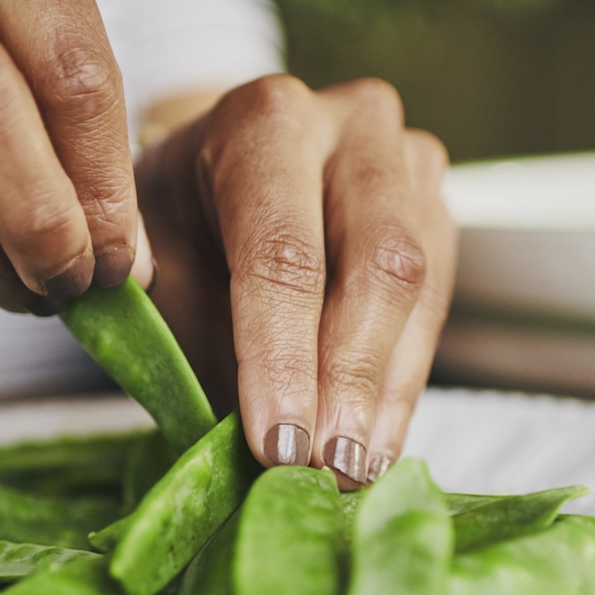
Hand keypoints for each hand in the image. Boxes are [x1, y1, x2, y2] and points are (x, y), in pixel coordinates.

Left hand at [136, 75, 456, 487]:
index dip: (282, 359)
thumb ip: (189, 342)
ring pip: (419, 287)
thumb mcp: (155, 269)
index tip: (275, 448)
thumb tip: (237, 450)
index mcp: (263, 123)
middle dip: (349, 381)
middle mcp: (351, 125)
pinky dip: (402, 381)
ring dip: (385, 392)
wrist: (218, 169)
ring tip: (351, 471)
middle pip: (377, 262)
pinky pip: (438, 303)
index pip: (282, 252)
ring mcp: (408, 160)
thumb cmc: (178, 223)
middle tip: (325, 468)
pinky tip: (374, 440)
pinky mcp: (438, 205)